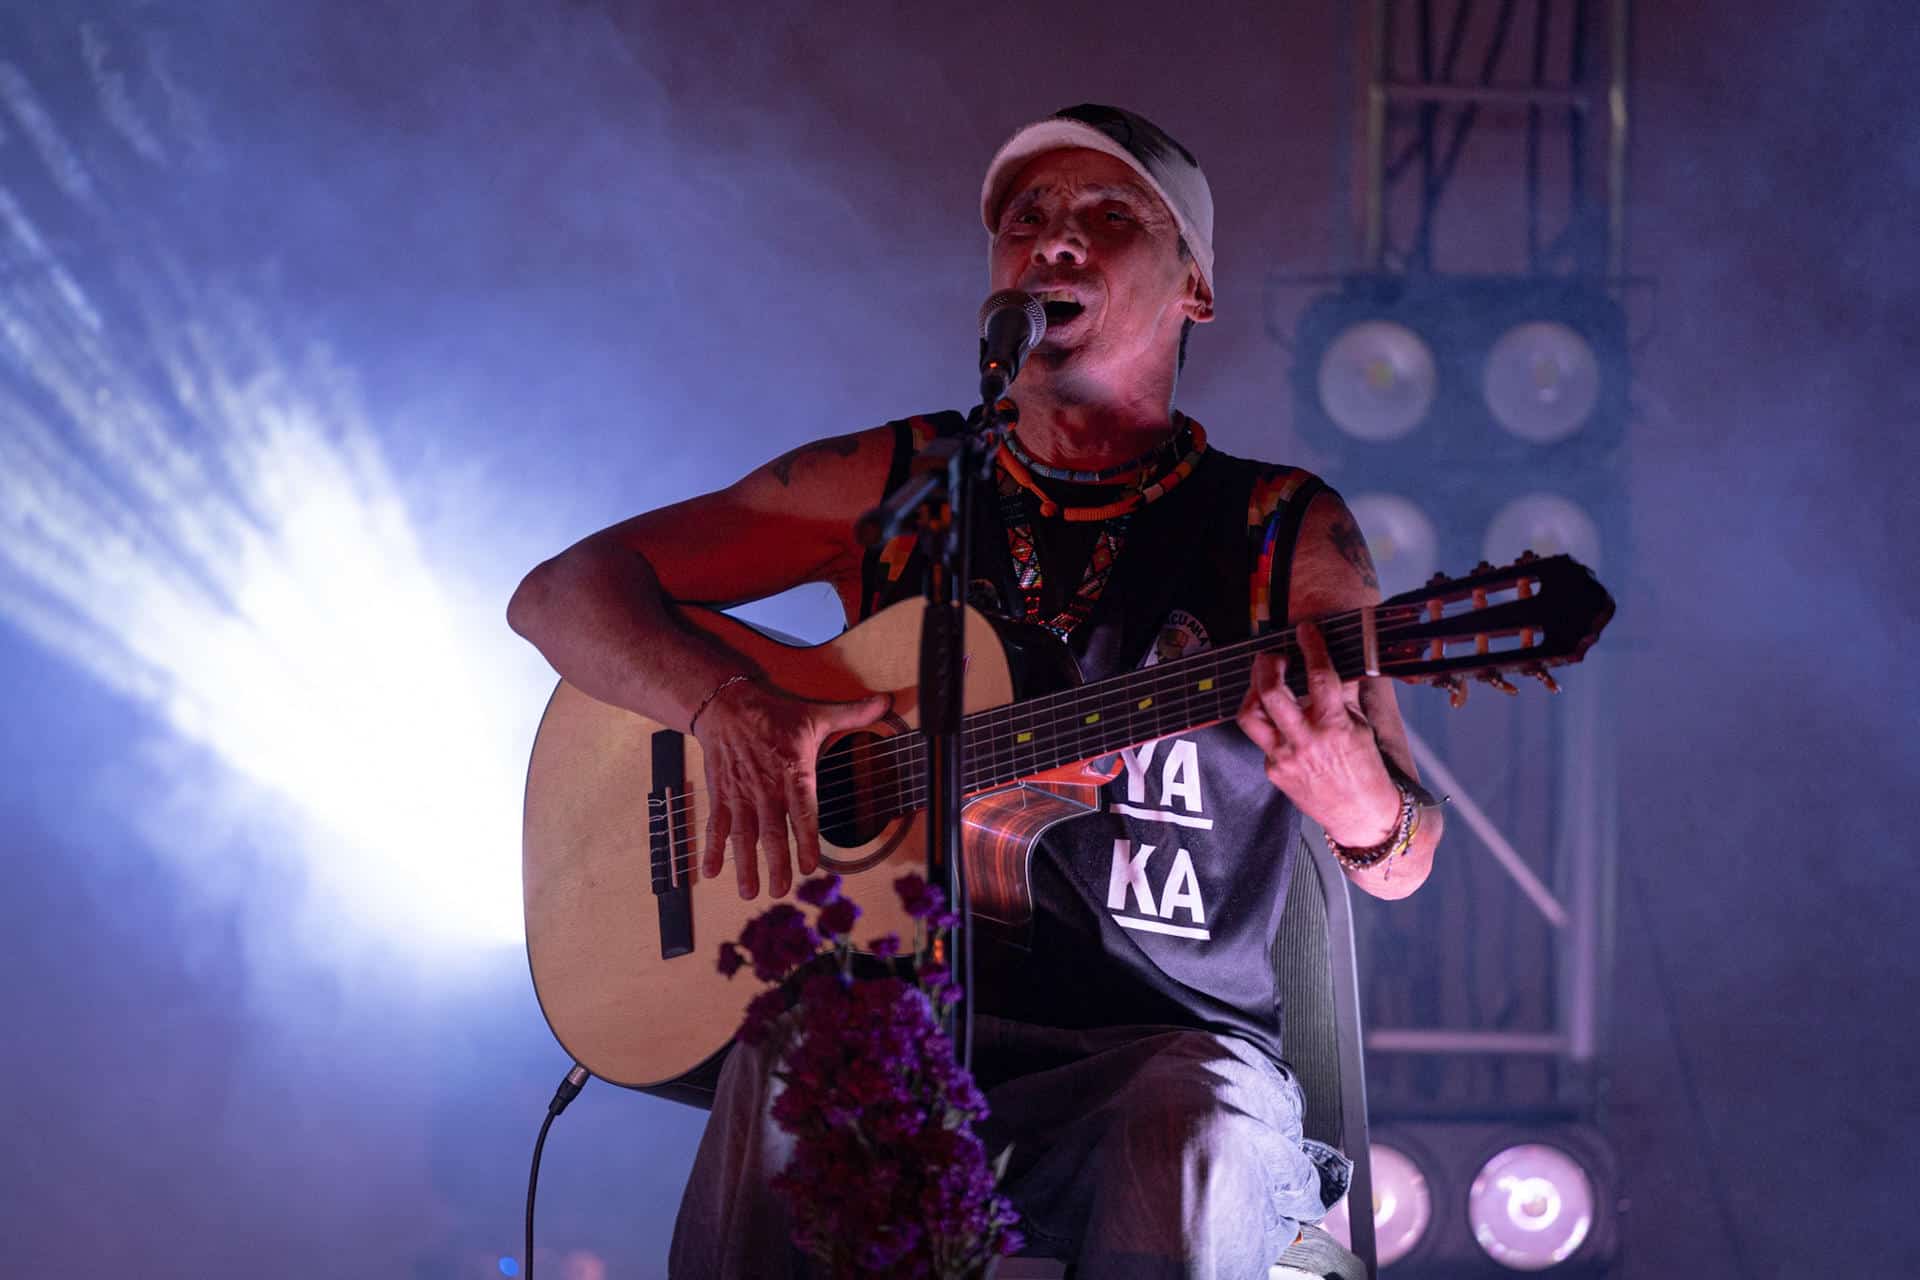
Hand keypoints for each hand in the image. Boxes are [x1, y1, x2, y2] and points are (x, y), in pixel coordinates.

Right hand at [691, 679, 890, 899]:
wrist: (728, 706)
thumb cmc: (776, 715)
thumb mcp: (816, 715)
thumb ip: (853, 715)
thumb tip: (887, 702)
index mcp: (794, 773)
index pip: (804, 812)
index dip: (807, 840)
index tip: (810, 866)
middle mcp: (767, 789)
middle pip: (772, 833)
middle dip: (776, 864)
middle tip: (780, 891)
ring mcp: (741, 794)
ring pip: (744, 835)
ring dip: (745, 865)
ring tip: (748, 892)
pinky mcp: (721, 794)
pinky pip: (715, 825)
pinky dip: (711, 848)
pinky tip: (710, 871)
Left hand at [1235, 620, 1401, 846]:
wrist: (1360, 814)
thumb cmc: (1364, 768)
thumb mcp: (1360, 726)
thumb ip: (1343, 695)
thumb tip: (1334, 663)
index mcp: (1334, 725)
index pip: (1319, 676)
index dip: (1311, 646)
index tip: (1305, 630)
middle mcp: (1305, 740)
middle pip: (1270, 692)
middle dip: (1266, 664)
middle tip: (1274, 656)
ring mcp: (1284, 757)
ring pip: (1249, 715)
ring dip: (1252, 691)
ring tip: (1264, 683)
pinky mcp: (1272, 771)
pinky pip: (1260, 738)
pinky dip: (1268, 723)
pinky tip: (1279, 720)